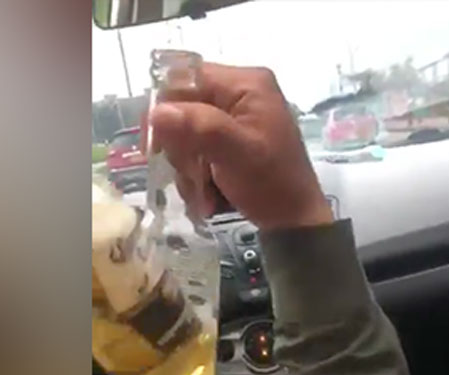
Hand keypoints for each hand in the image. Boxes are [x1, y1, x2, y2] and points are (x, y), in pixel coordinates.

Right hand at [147, 63, 332, 230]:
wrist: (294, 221)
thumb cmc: (272, 184)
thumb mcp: (237, 154)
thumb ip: (200, 128)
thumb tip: (157, 112)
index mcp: (246, 84)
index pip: (187, 79)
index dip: (166, 109)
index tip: (154, 146)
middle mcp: (239, 93)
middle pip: (183, 108)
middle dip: (182, 148)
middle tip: (194, 177)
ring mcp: (234, 117)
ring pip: (185, 133)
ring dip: (188, 168)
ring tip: (205, 193)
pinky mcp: (230, 139)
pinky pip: (196, 149)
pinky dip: (196, 175)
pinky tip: (208, 195)